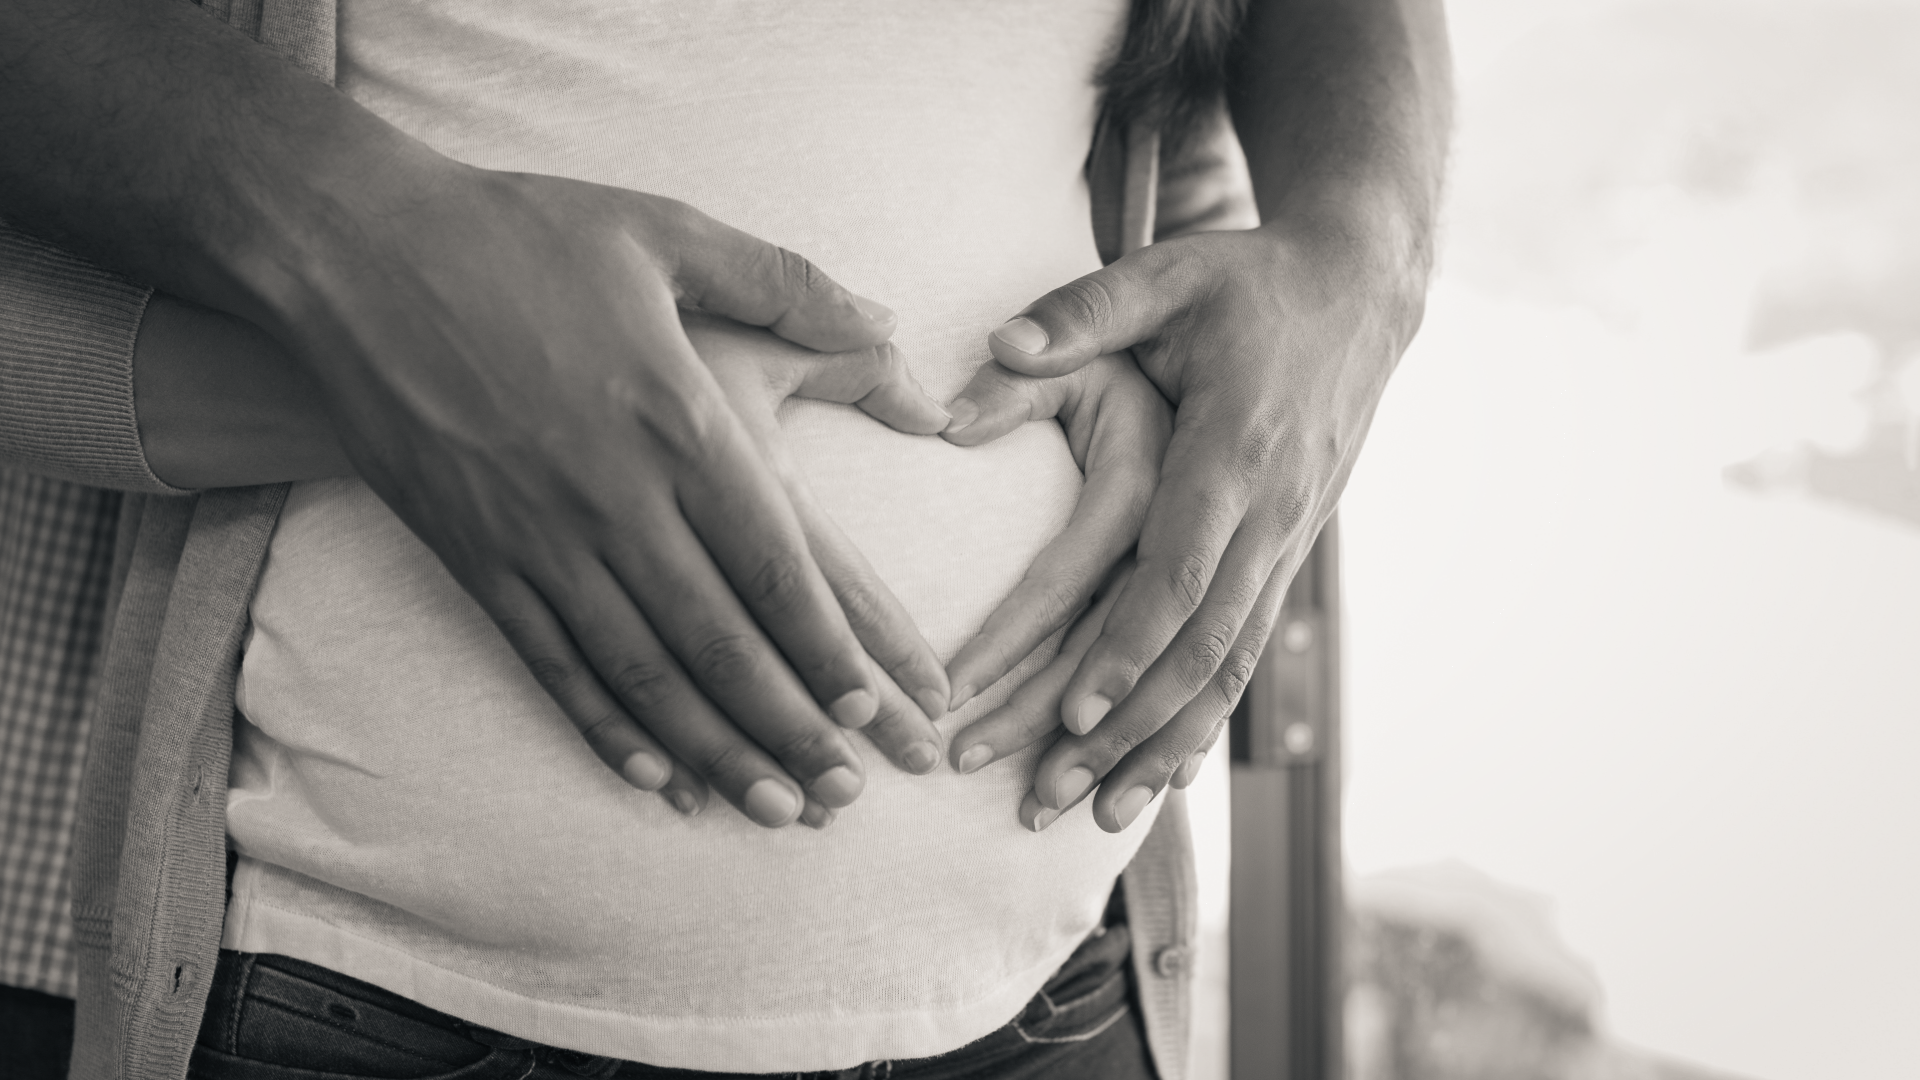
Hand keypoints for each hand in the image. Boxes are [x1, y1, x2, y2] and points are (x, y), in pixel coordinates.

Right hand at [279, 165, 950, 830]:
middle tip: (845, 792)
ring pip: (640, 671)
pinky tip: (652, 776)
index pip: (772, 562)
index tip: (874, 704)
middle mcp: (612, 496)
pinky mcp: (472, 555)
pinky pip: (548, 663)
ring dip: (711, 749)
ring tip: (773, 807)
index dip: (826, 644)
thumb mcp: (669, 232)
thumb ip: (790, 285)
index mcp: (676, 420)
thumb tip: (888, 326)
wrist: (352, 251)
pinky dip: (603, 727)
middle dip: (789, 725)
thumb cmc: (521, 235)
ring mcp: (535, 536)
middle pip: (717, 640)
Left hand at [975, 221, 1424, 830]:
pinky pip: (1244, 658)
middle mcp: (1270, 512)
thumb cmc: (1247, 281)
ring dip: (1161, 749)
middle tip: (1045, 795)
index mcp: (1234, 450)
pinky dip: (1201, 723)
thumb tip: (992, 348)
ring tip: (1092, 818)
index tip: (1071, 713)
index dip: (1127, 648)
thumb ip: (1080, 312)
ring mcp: (1285, 543)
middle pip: (1198, 647)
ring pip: (1226, 670)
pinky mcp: (1284, 558)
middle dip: (1124, 732)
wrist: (1359, 292)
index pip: (1180, 571)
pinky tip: (1160, 781)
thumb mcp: (1166, 274)